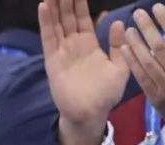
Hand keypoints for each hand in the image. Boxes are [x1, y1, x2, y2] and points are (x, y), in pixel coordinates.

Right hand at [39, 0, 129, 144]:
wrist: (90, 114)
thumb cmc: (106, 95)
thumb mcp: (120, 67)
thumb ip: (118, 46)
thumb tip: (118, 23)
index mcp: (89, 45)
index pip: (83, 18)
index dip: (80, 3)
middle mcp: (74, 46)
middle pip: (67, 17)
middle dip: (66, 1)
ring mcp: (62, 52)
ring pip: (57, 23)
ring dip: (54, 6)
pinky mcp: (53, 61)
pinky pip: (49, 38)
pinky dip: (46, 22)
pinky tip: (44, 6)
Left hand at [122, 4, 164, 144]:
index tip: (157, 8)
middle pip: (160, 48)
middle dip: (147, 29)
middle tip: (138, 14)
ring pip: (147, 62)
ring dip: (136, 44)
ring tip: (128, 30)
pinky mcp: (154, 97)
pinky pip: (141, 77)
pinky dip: (132, 63)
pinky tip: (125, 49)